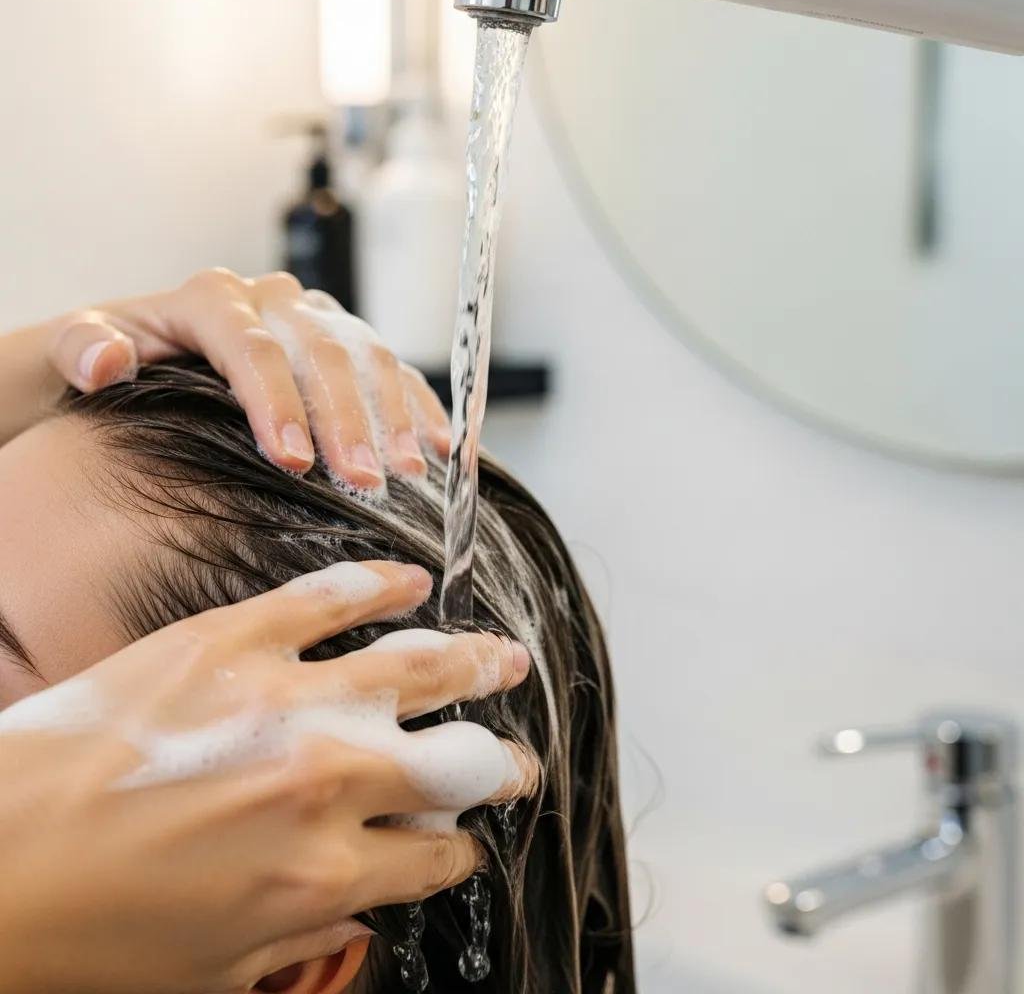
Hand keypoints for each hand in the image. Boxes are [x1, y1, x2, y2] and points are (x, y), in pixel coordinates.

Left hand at [0, 562, 535, 993]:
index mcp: (323, 876)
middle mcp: (325, 783)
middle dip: (502, 765)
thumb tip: (365, 901)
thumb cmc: (90, 928)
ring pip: (419, 668)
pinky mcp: (234, 640)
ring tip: (507, 658)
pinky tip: (414, 580)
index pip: (435, 856)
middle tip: (518, 759)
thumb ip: (312, 934)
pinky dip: (382, 582)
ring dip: (477, 664)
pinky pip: (331, 596)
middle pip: (458, 762)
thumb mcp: (220, 969)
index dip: (456, 852)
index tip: (457, 843)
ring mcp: (284, 700)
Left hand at [1, 269, 450, 487]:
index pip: (253, 346)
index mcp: (213, 299)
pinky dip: (419, 406)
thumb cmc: (120, 359)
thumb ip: (83, 348)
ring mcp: (317, 320)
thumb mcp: (80, 350)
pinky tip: (440, 447)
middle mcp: (274, 301)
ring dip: (394, 416)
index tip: (294, 463)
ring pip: (368, 356)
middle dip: (348, 421)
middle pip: (321, 353)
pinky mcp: (346, 343)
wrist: (153, 350)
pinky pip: (394, 368)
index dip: (277, 403)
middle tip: (365, 482)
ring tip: (409, 472)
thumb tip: (107, 361)